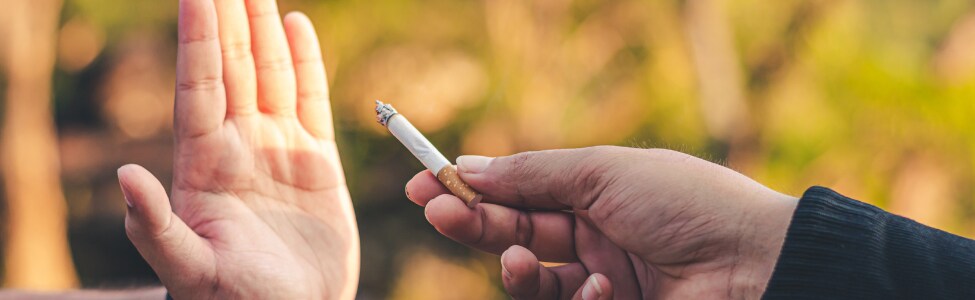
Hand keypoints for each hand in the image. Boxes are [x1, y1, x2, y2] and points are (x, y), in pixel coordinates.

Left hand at [116, 0, 356, 297]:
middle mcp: (238, 146)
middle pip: (232, 69)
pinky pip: (310, 100)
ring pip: (269, 75)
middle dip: (229, 20)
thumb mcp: (189, 270)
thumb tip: (126, 173)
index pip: (199, 88)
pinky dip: (306, 63)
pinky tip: (296, 26)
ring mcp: (278, 149)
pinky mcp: (316, 160)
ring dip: (262, 31)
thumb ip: (156, 227)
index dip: (198, 41)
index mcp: (203, 165)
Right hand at [406, 146, 797, 298]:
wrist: (756, 264)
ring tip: (520, 259)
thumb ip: (534, 174)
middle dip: (473, 224)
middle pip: (515, 234)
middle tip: (438, 213)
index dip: (473, 189)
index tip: (426, 185)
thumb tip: (470, 165)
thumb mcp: (604, 172)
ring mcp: (604, 282)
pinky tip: (600, 286)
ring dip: (514, 269)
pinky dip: (574, 298)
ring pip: (531, 282)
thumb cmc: (686, 203)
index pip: (519, 193)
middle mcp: (595, 238)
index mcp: (596, 195)